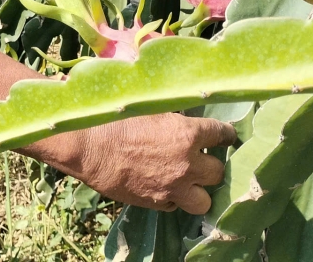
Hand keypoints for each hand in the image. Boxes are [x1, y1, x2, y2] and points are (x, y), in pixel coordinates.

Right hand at [43, 114, 234, 213]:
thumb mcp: (149, 108)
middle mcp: (187, 164)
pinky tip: (164, 185)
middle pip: (218, 172)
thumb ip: (173, 117)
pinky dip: (174, 197)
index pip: (221, 134)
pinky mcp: (157, 202)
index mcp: (187, 134)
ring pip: (204, 200)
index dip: (224, 134)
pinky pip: (176, 205)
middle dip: (212, 164)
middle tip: (202, 158)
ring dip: (199, 190)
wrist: (88, 147)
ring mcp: (173, 187)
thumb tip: (185, 118)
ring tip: (189, 181)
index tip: (224, 135)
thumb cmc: (114, 119)